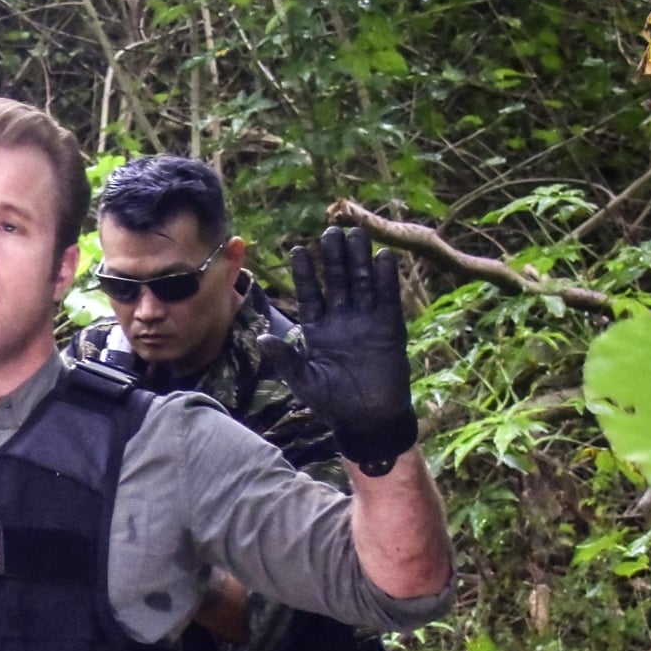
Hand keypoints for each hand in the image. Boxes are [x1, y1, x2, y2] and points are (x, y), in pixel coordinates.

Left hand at [257, 227, 417, 476]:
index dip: (305, 272)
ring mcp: (366, 321)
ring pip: (361, 283)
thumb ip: (285, 357)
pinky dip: (386, 278)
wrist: (368, 420)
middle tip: (330, 230)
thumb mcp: (303, 379)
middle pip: (335, 281)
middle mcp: (341, 320)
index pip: (309, 293)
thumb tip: (260, 338)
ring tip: (355, 233)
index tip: (299, 249)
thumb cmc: (332, 403)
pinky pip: (387, 297)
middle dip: (332, 257)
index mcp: (317, 329)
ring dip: (358, 259)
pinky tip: (384, 256)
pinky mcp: (389, 328)